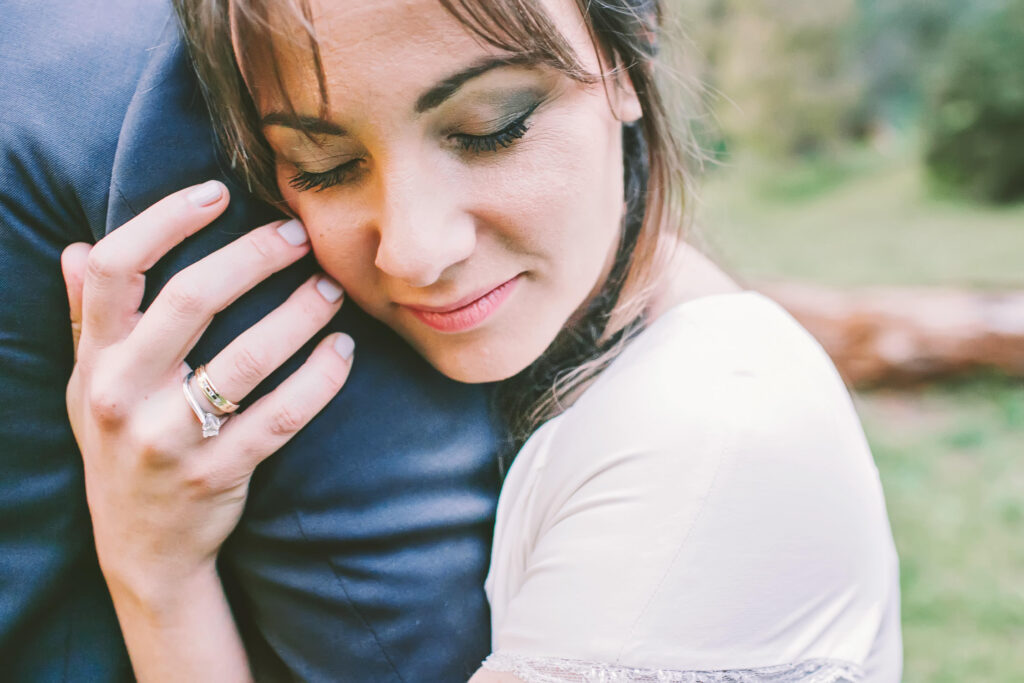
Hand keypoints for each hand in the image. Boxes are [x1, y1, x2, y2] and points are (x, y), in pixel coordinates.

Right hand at [62, 181, 353, 604]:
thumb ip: (85, 317)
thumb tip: (79, 247)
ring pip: (247, 358)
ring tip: (332, 288)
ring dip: (300, 314)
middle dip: (253, 256)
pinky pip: (281, 416)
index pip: (116, 269)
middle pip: (192, 300)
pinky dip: (320, 378)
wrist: (141, 550)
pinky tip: (344, 351)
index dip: (166, 220)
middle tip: (298, 234)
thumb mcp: (88, 385)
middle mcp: (123, 393)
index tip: (219, 192)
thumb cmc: (121, 447)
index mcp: (94, 359)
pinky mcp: (217, 472)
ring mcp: (169, 437)